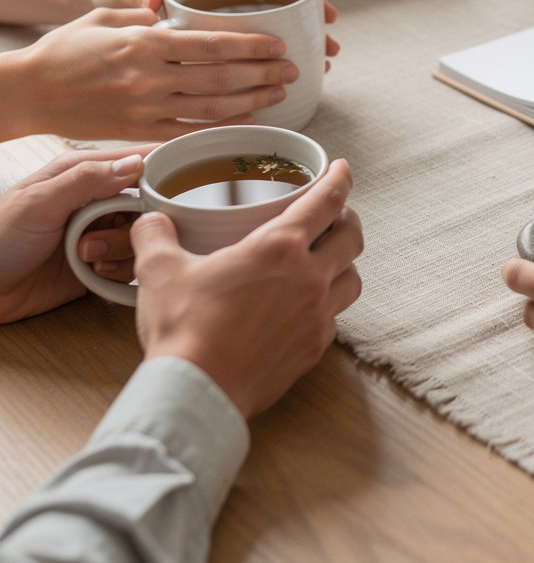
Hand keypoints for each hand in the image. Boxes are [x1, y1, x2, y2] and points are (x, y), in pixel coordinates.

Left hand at [0, 149, 148, 322]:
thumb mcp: (38, 203)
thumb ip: (86, 179)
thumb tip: (135, 162)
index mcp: (83, 173)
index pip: (135, 159)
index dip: (159, 168)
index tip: (177, 183)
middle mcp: (97, 199)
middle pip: (147, 202)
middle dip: (134, 221)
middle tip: (103, 233)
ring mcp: (101, 231)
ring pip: (143, 234)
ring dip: (121, 248)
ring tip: (87, 256)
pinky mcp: (103, 262)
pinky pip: (134, 263)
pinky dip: (119, 270)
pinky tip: (94, 273)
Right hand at [4, 8, 298, 141]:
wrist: (29, 92)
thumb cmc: (68, 47)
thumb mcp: (105, 16)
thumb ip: (145, 10)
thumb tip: (175, 1)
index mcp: (143, 42)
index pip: (209, 44)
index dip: (249, 45)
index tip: (277, 43)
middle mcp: (148, 77)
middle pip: (220, 77)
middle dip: (262, 72)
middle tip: (293, 68)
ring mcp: (145, 108)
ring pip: (212, 106)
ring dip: (252, 99)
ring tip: (280, 90)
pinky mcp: (139, 132)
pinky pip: (189, 131)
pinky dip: (223, 126)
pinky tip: (249, 119)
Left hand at [88, 0, 340, 65]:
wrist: (95, 2)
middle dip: (306, 13)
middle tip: (332, 31)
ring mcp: (218, 7)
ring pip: (268, 19)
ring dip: (297, 38)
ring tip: (324, 58)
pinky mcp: (214, 30)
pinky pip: (252, 39)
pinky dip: (274, 55)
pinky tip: (289, 73)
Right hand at [133, 159, 362, 418]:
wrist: (197, 393)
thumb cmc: (184, 330)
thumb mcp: (159, 271)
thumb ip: (156, 235)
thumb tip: (150, 220)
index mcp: (280, 248)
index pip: (327, 201)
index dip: (339, 178)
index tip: (341, 169)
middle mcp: (310, 278)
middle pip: (352, 237)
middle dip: (348, 219)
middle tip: (335, 214)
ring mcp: (317, 316)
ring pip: (353, 279)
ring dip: (344, 264)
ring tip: (327, 260)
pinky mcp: (313, 349)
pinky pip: (335, 318)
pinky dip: (328, 305)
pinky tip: (307, 306)